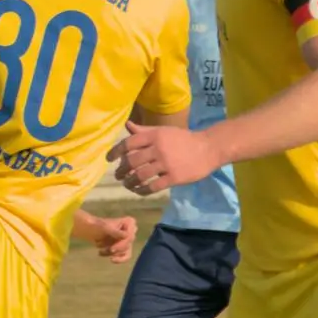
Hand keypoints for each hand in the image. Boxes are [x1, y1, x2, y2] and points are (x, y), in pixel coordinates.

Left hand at [86, 215, 137, 263]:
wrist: (89, 230)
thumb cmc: (96, 226)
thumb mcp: (104, 228)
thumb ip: (115, 232)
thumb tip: (127, 236)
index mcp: (129, 222)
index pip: (130, 237)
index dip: (122, 244)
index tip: (112, 249)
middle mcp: (131, 230)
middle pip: (127, 245)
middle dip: (115, 249)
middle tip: (107, 250)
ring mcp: (128, 239)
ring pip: (125, 252)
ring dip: (112, 253)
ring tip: (101, 251)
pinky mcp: (124, 247)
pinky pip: (126, 256)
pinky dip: (119, 259)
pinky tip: (111, 260)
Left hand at [107, 122, 221, 195]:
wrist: (208, 148)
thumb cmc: (183, 138)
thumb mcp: (163, 131)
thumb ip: (144, 130)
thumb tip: (127, 125)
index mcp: (154, 135)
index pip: (129, 143)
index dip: (116, 151)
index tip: (109, 159)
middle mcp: (158, 148)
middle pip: (132, 161)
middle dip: (121, 170)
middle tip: (117, 175)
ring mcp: (166, 164)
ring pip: (141, 175)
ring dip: (130, 182)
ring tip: (126, 184)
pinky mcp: (174, 177)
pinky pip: (154, 186)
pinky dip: (143, 190)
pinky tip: (138, 191)